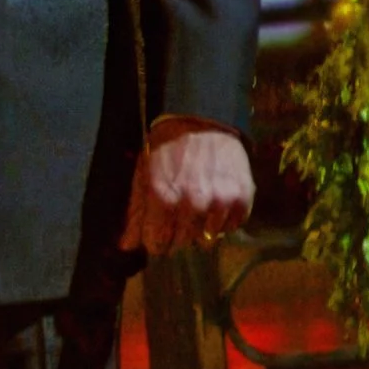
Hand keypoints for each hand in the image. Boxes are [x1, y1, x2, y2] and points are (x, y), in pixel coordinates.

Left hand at [121, 122, 253, 255]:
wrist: (203, 122)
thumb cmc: (166, 150)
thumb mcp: (143, 177)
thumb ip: (135, 213)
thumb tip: (126, 247)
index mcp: (163, 198)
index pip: (157, 245)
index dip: (156, 240)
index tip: (158, 231)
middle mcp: (192, 203)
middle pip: (182, 243)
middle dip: (177, 233)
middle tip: (178, 213)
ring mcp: (219, 202)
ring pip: (207, 239)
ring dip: (201, 228)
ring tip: (198, 205)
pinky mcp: (242, 198)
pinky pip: (231, 227)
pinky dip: (224, 220)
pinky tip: (216, 203)